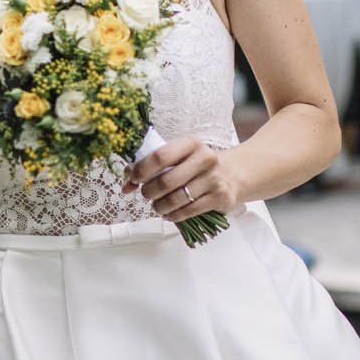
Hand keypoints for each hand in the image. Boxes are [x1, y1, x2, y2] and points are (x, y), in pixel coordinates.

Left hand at [124, 134, 243, 220]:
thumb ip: (152, 166)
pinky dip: (173, 215)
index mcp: (191, 144)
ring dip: (159, 206)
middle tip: (146, 194)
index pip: (160, 156)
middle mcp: (205, 159)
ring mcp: (214, 179)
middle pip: (166, 181)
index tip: (134, 178)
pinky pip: (188, 211)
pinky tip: (169, 213)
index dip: (142, 170)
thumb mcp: (179, 157)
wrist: (233, 174)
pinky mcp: (219, 198)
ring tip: (157, 205)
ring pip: (176, 199)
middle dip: (149, 192)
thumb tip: (127, 184)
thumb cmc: (198, 165)